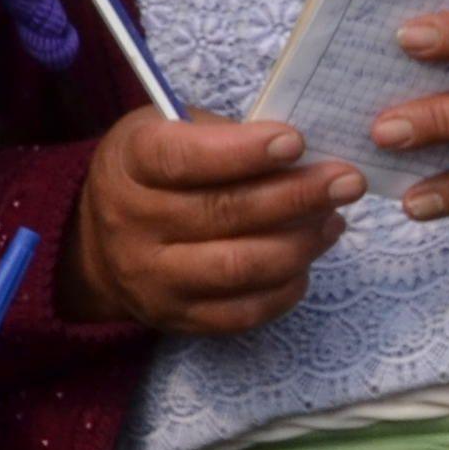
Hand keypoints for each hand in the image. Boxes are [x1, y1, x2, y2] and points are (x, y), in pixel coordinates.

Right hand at [58, 108, 357, 334]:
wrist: (100, 246)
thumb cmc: (151, 174)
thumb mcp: (165, 131)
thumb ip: (221, 137)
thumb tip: (299, 155)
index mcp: (127, 164)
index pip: (181, 159)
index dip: (242, 152)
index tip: (296, 141)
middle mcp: (131, 223)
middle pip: (222, 212)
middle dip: (296, 195)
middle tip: (347, 181)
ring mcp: (152, 277)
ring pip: (240, 266)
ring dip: (300, 242)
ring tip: (333, 220)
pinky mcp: (177, 318)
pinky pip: (244, 310)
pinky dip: (286, 286)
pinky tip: (306, 258)